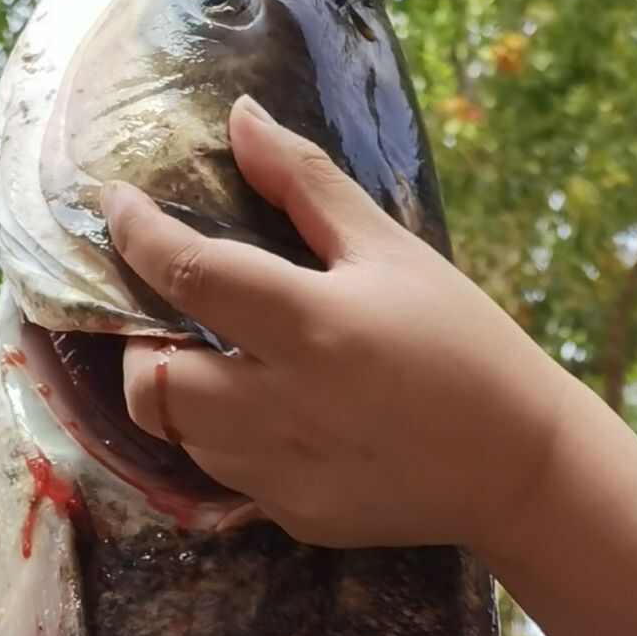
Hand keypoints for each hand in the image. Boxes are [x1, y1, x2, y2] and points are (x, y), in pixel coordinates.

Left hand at [106, 96, 563, 552]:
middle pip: (153, 381)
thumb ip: (305, 185)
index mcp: (311, 324)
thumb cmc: (463, 342)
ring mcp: (287, 472)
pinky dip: (227, 441)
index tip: (117, 206)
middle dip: (142, 345)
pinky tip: (270, 414)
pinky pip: (228, 478)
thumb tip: (240, 119)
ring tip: (219, 363)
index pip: (187, 273)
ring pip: (181, 435)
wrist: (519, 465)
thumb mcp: (390, 250)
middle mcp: (286, 405)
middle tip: (167, 318)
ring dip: (180, 395)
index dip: (136, 233)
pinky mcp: (298, 516)